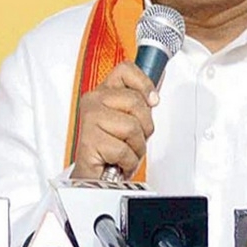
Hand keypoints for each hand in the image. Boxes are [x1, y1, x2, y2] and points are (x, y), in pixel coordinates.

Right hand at [71, 60, 159, 179]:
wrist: (92, 177)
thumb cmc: (111, 149)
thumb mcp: (129, 119)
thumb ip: (140, 102)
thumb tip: (156, 88)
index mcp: (104, 92)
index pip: (125, 70)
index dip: (144, 84)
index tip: (152, 100)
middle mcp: (94, 101)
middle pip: (136, 102)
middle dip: (144, 126)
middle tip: (133, 138)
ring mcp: (90, 119)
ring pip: (132, 127)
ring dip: (136, 147)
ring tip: (125, 152)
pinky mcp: (89, 141)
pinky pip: (124, 150)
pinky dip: (128, 161)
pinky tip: (118, 161)